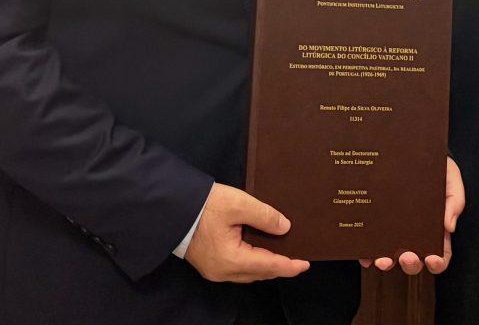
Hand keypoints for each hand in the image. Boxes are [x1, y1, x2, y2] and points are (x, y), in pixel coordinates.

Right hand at [185, 183, 311, 283]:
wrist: (172, 207)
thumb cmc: (204, 205)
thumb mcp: (238, 204)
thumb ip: (265, 216)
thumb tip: (285, 228)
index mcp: (231, 259)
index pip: (268, 266)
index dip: (289, 266)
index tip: (306, 264)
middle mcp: (223, 271)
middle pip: (259, 273)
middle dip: (279, 268)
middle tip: (297, 260)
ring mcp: (214, 270)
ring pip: (248, 273)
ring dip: (266, 266)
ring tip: (282, 257)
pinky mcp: (209, 264)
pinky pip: (237, 269)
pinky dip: (252, 263)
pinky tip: (259, 253)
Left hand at [364, 156, 463, 274]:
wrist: (415, 151)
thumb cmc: (438, 168)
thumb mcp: (451, 180)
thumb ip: (455, 201)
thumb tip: (449, 226)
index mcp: (437, 230)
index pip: (440, 255)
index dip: (437, 263)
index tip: (433, 260)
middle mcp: (415, 235)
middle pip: (415, 260)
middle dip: (411, 264)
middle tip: (406, 256)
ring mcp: (395, 231)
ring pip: (392, 257)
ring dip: (387, 263)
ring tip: (382, 260)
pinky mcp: (378, 224)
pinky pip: (372, 244)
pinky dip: (368, 254)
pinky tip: (365, 256)